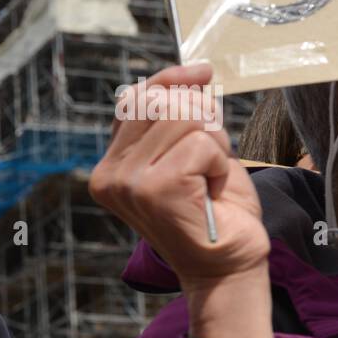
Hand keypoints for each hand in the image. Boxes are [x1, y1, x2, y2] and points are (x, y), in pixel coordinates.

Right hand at [90, 63, 269, 289]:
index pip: (133, 100)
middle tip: (209, 159)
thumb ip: (178, 118)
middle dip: (201, 118)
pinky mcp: (154, 190)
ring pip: (184, 118)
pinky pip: (201, 144)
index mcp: (110, 167)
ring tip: (208, 177)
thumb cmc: (213, 210)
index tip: (202, 72)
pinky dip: (220, 164)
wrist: (228, 265)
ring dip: (214, 144)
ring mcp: (127, 184)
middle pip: (161, 102)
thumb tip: (193, 72)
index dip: (170, 80)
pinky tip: (211, 192)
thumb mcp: (191, 152)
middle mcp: (109, 175)